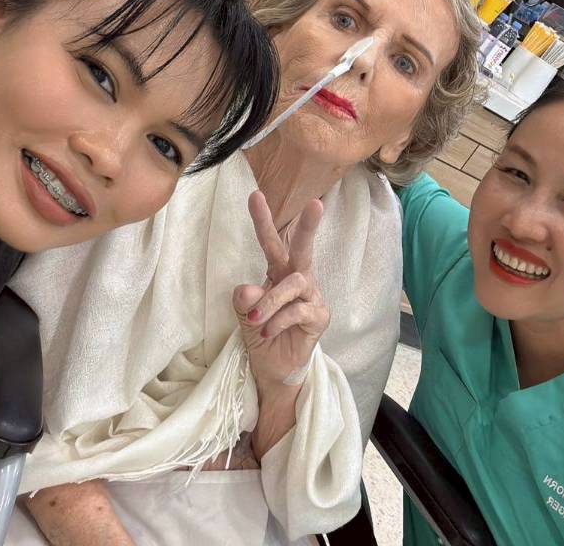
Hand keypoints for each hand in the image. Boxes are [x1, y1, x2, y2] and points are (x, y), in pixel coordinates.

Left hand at [232, 191, 328, 389]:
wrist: (273, 369)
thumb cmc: (262, 335)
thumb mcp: (245, 315)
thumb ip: (244, 300)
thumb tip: (247, 288)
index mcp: (279, 273)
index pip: (271, 243)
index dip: (263, 220)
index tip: (255, 195)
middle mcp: (298, 280)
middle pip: (304, 249)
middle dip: (309, 226)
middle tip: (316, 203)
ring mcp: (311, 298)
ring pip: (293, 284)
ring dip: (271, 301)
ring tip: (255, 320)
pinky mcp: (319, 317)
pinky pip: (298, 311)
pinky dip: (278, 321)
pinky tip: (266, 332)